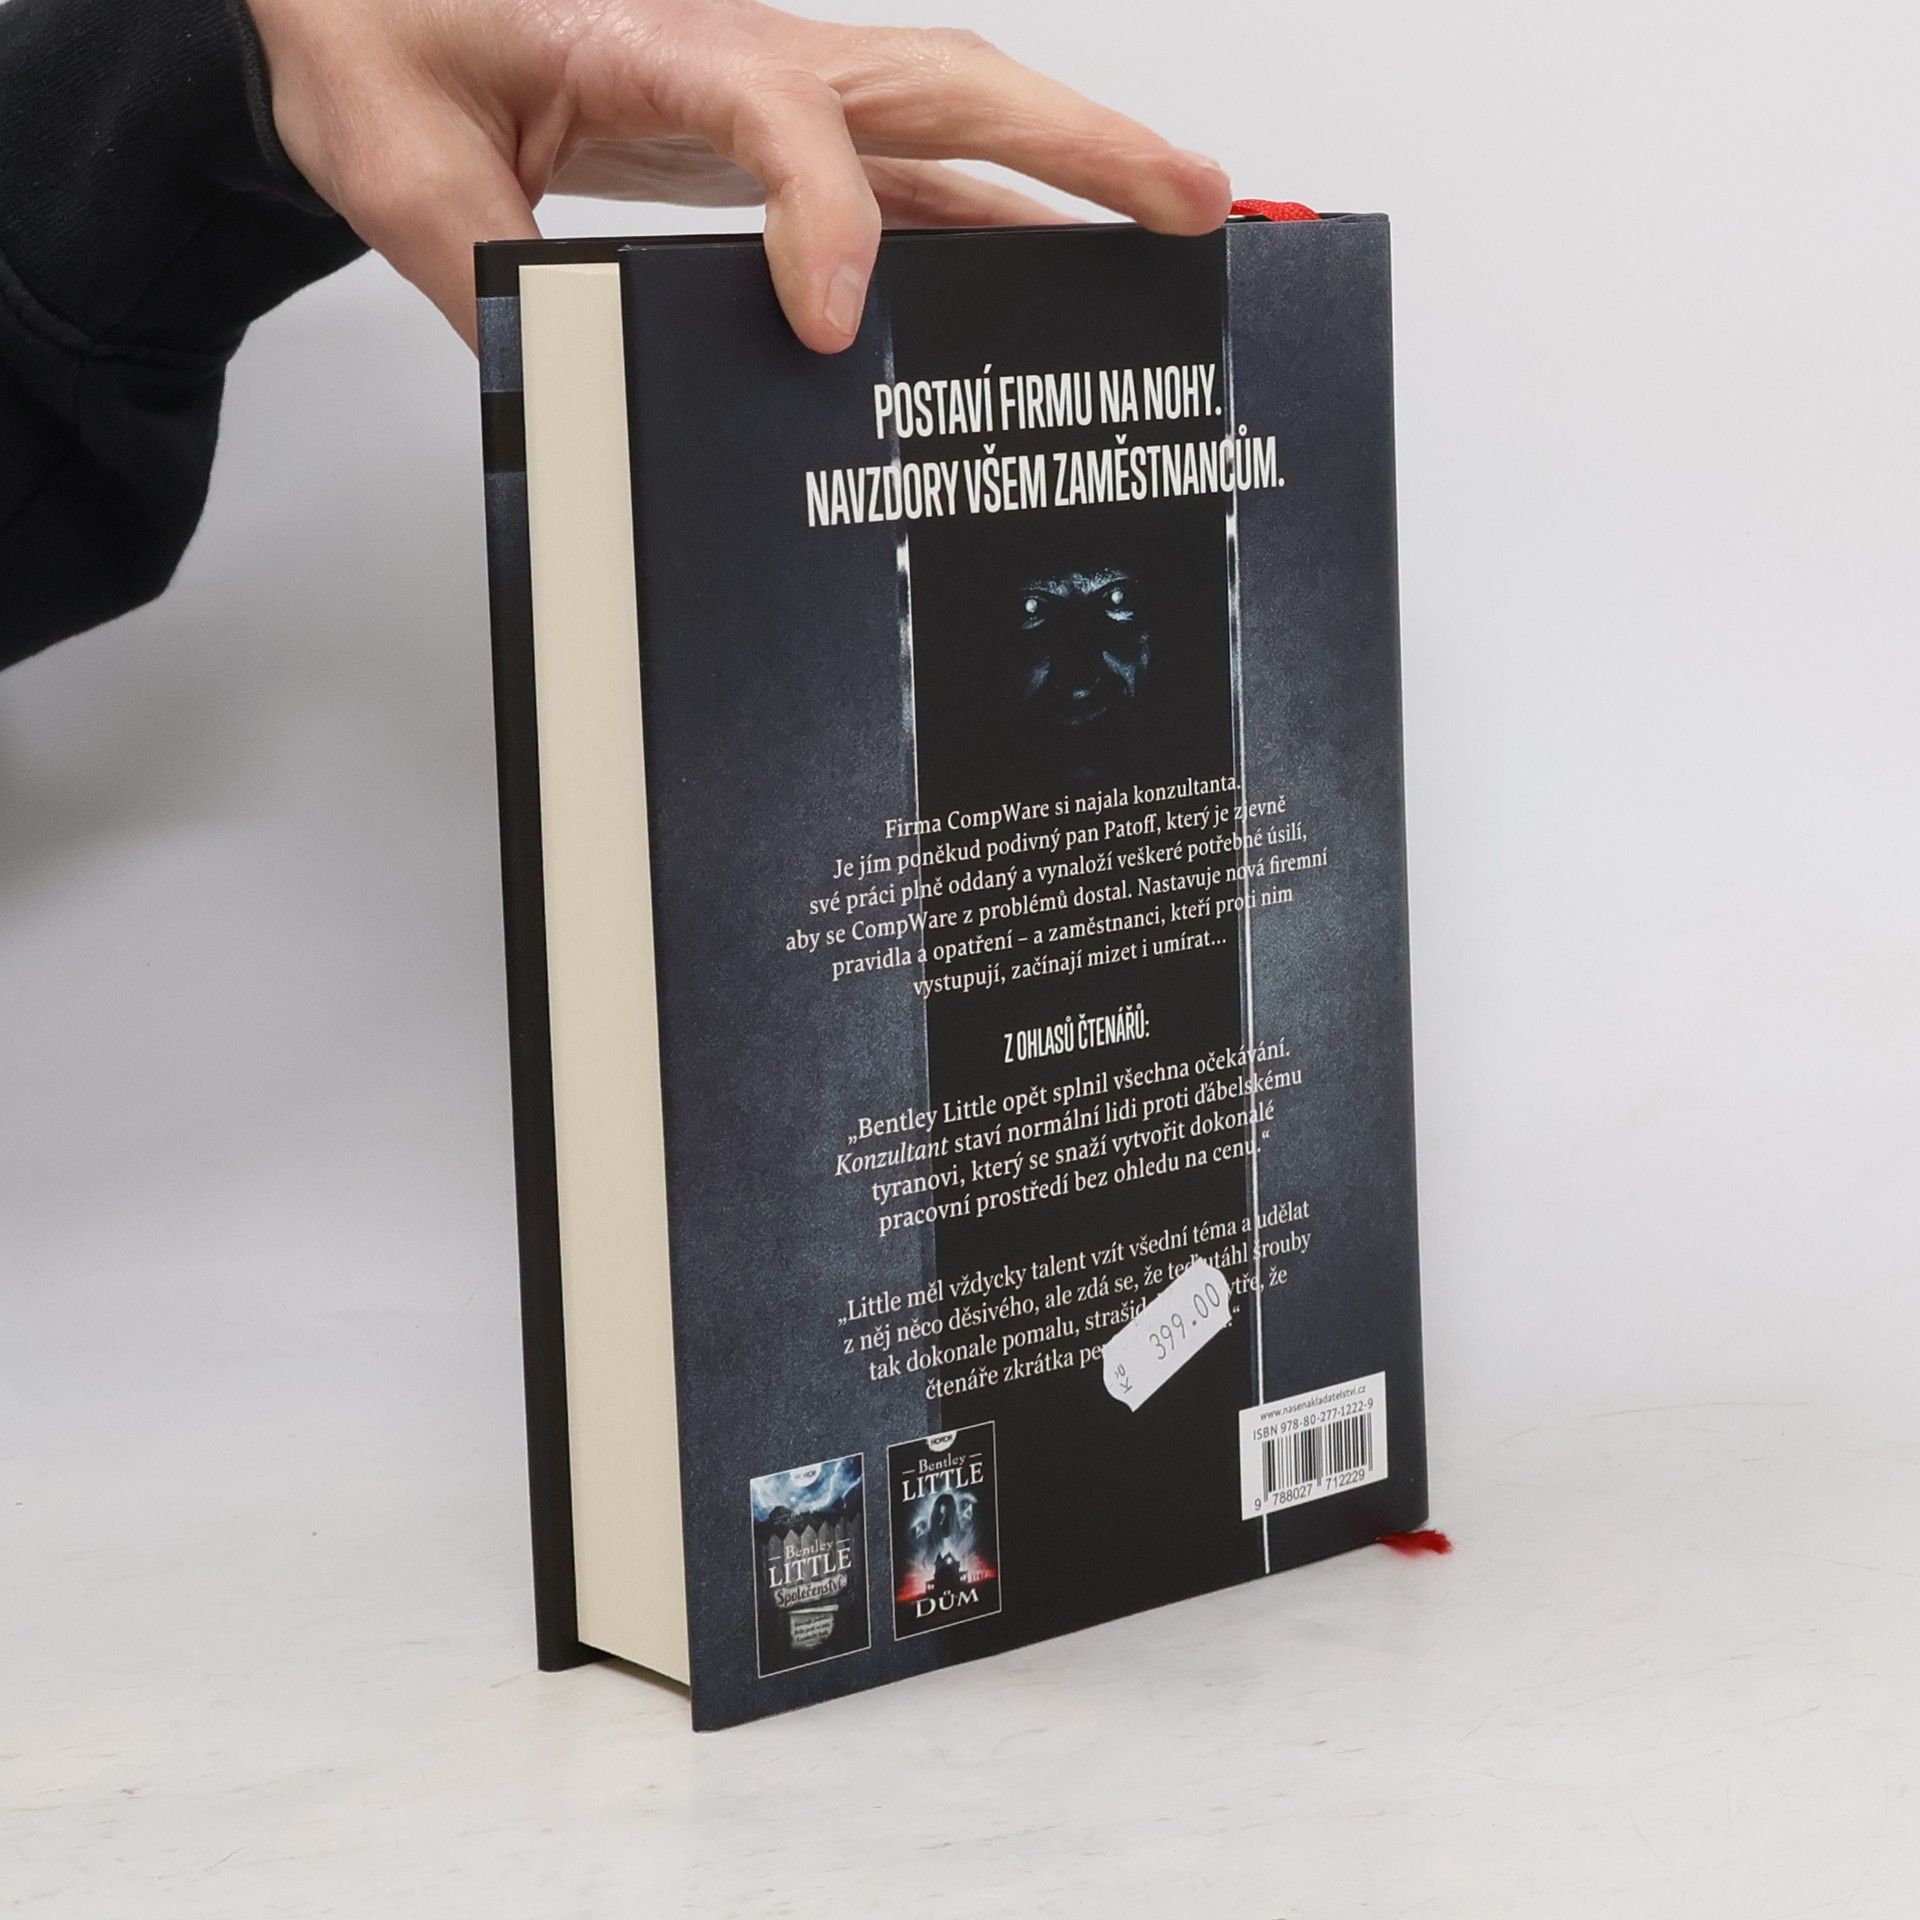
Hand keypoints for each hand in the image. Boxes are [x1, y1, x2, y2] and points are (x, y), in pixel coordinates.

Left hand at [243, 0, 1231, 352]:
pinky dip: (996, 208)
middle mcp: (743, 48)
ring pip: (954, 116)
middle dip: (1083, 145)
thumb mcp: (410, 180)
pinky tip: (1048, 267)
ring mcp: (775, 81)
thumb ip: (509, 284)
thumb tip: (590, 403)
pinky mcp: (779, 124)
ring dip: (1073, 171)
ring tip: (1180, 227)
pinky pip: (911, 163)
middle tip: (1195, 207)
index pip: (780, 112)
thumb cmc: (384, 50)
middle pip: (947, 83)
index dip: (824, 216)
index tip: (828, 326)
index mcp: (645, 39)